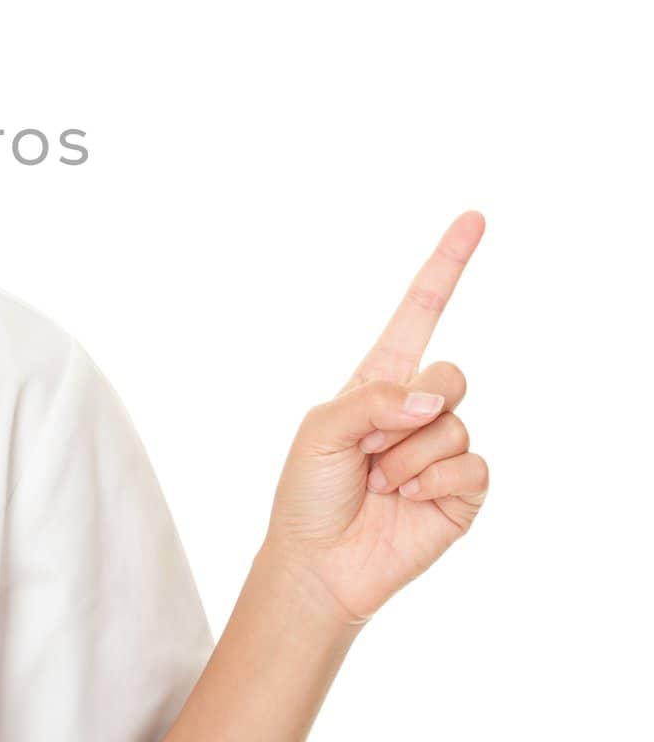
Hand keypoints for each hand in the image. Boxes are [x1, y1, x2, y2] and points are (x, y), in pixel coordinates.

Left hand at [260, 211, 491, 628]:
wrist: (320, 563)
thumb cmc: (308, 492)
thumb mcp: (322, 430)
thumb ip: (375, 400)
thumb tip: (436, 399)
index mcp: (378, 380)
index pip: (420, 312)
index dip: (447, 266)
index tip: (473, 219)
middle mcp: (417, 407)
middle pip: (451, 373)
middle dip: (412, 408)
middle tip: (372, 449)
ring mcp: (444, 448)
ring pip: (454, 425)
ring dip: (408, 458)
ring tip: (380, 483)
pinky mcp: (464, 490)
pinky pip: (472, 468)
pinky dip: (433, 485)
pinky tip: (406, 501)